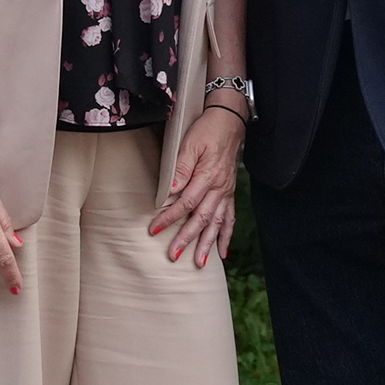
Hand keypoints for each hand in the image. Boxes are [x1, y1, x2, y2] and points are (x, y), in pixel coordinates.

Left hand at [150, 103, 248, 267]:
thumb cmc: (207, 130)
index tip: (154, 230)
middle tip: (174, 256)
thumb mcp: (190, 143)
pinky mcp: (229, 192)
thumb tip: (170, 190)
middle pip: (201, 218)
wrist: (230, 121)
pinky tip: (222, 251)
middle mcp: (218, 188)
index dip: (170, 217)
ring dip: (207, 244)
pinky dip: (226, 235)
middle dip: (188, 238)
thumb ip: (181, 167)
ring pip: (217, 223)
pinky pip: (230, 218)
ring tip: (200, 263)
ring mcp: (226, 192)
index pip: (186, 203)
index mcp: (207, 176)